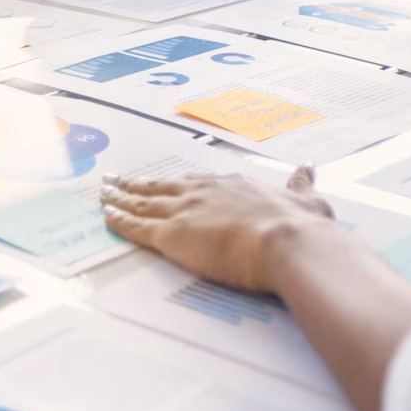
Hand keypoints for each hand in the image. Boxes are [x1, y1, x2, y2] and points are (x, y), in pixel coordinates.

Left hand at [102, 166, 334, 292]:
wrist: (287, 241)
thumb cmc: (300, 226)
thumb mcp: (307, 200)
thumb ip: (302, 186)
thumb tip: (307, 169)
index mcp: (233, 186)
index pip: (195, 183)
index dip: (175, 183)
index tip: (162, 180)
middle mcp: (204, 193)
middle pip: (161, 188)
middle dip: (137, 185)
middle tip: (115, 179)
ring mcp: (185, 212)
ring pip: (142, 203)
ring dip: (120, 198)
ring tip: (103, 193)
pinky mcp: (171, 235)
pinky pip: (137, 227)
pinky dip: (119, 221)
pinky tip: (106, 216)